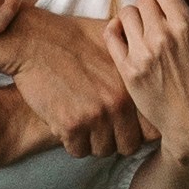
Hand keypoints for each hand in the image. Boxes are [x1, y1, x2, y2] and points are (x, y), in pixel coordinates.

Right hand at [0, 4, 145, 163]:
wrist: (34, 41)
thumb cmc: (72, 37)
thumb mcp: (114, 42)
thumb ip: (133, 60)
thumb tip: (151, 67)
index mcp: (132, 86)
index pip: (153, 130)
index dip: (141, 130)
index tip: (130, 124)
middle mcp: (119, 104)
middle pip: (129, 145)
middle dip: (117, 139)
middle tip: (103, 129)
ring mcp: (95, 117)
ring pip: (103, 151)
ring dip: (93, 142)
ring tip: (84, 125)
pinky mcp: (71, 126)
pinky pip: (78, 151)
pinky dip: (72, 142)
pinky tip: (67, 125)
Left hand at [108, 0, 188, 164]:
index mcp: (186, 26)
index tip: (171, 5)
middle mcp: (161, 37)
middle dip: (153, 6)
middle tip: (161, 22)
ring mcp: (141, 54)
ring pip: (126, 13)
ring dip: (136, 18)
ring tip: (146, 31)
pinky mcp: (127, 70)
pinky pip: (111, 34)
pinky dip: (118, 30)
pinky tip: (130, 38)